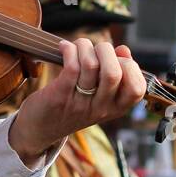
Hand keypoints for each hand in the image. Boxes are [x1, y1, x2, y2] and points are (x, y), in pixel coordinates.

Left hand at [7, 40, 146, 167]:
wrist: (39, 130)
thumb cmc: (72, 106)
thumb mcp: (98, 98)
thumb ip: (115, 76)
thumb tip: (123, 50)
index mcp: (114, 109)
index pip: (137, 89)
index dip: (131, 67)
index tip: (117, 59)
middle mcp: (99, 108)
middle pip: (114, 72)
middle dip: (106, 50)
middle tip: (95, 49)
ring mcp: (79, 103)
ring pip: (91, 65)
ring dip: (85, 47)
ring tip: (77, 46)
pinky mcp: (59, 96)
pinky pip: (71, 66)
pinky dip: (69, 50)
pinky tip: (64, 47)